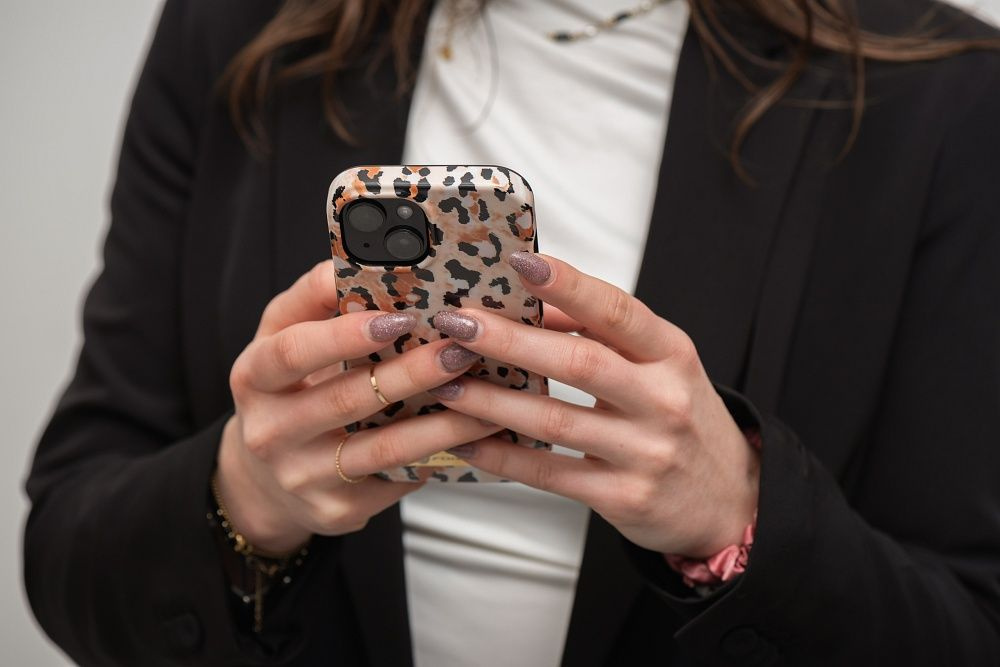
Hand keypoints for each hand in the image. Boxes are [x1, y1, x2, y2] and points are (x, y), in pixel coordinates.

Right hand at [216, 260, 500, 554]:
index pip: (292, 352)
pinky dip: (442, 453)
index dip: (344, 335)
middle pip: (347, 400)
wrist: (266, 479)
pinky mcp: (337, 510)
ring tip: (489, 395)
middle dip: (412, 374)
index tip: (399, 315)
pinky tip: (478, 433)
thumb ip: (320, 300)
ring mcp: (303, 475)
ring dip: (444, 420)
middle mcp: (271, 430)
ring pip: (384, 448)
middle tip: (462, 349)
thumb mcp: (287, 339)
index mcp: (255, 376)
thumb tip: (378, 255)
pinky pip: (399, 479)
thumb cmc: (290, 390)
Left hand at [428, 252, 759, 557]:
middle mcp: (662, 401)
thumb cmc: (682, 418)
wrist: (730, 501)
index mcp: (671, 355)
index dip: (569, 286)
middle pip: (579, 363)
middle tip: (458, 323)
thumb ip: (602, 334)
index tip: (520, 263)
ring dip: (491, 400)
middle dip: (511, 340)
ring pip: (554, 421)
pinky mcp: (623, 497)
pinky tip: (466, 441)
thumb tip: (531, 304)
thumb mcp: (661, 365)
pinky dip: (503, 456)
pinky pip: (550, 474)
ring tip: (444, 382)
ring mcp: (644, 452)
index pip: (618, 311)